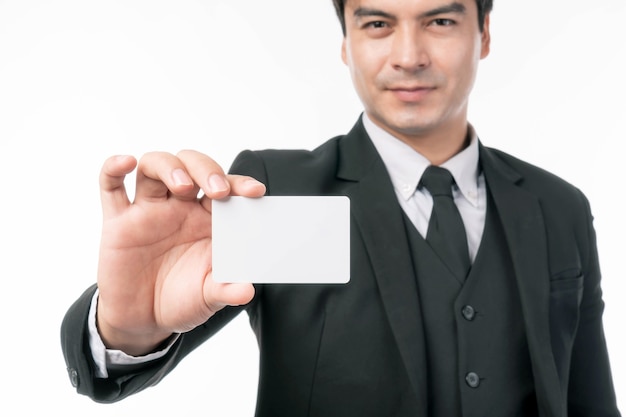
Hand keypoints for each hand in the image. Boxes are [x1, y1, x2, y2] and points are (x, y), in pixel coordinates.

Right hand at [95, 150, 264, 354]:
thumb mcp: (209, 297)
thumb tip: (247, 290)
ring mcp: (148, 211)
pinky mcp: (118, 222)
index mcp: (208, 218)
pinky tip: (126, 162)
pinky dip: (113, 168)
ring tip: (183, 186)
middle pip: (192, 165)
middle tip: (218, 191)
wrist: (143, 321)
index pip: (226, 187)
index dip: (240, 184)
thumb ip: (227, 290)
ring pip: (154, 166)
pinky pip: (110, 185)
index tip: (255, 192)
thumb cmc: (182, 299)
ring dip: (169, 167)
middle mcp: (179, 207)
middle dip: (207, 170)